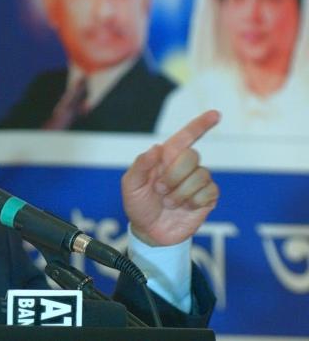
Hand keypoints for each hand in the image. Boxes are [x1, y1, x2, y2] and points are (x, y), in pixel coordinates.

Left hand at [121, 110, 220, 246]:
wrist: (149, 231)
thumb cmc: (138, 204)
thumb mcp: (131, 185)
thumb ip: (140, 165)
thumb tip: (156, 148)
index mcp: (165, 158)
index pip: (186, 136)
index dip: (200, 124)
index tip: (215, 114)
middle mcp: (183, 167)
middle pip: (192, 156)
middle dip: (174, 175)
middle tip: (159, 190)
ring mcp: (197, 182)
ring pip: (201, 175)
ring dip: (181, 192)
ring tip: (168, 203)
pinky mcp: (207, 198)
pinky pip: (210, 191)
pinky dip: (193, 201)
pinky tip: (184, 207)